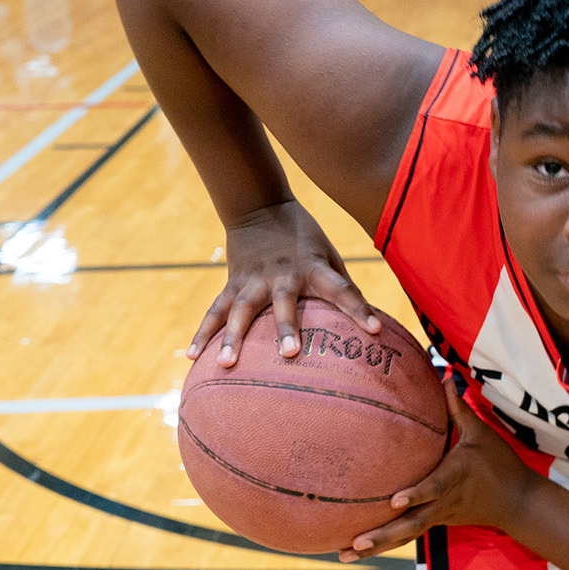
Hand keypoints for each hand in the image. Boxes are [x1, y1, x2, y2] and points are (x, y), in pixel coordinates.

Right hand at [189, 198, 381, 365]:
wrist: (260, 205)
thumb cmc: (304, 237)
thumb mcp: (328, 253)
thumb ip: (342, 283)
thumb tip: (371, 323)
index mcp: (314, 267)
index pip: (342, 289)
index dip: (360, 309)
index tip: (376, 331)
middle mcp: (283, 275)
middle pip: (284, 303)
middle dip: (286, 327)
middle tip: (289, 354)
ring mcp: (253, 280)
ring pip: (241, 310)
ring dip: (233, 337)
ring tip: (226, 364)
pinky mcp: (233, 283)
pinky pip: (215, 311)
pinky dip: (203, 333)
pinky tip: (192, 357)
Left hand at [341, 373, 534, 558]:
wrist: (517, 503)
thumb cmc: (500, 463)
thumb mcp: (481, 433)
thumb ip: (458, 408)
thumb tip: (444, 375)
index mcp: (455, 478)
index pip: (434, 488)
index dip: (416, 495)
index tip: (394, 501)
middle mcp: (444, 502)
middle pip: (411, 524)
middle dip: (383, 535)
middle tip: (355, 544)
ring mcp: (439, 516)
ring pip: (406, 535)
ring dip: (376, 547)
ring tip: (344, 555)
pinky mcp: (436, 523)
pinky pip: (407, 535)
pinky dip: (384, 544)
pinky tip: (356, 550)